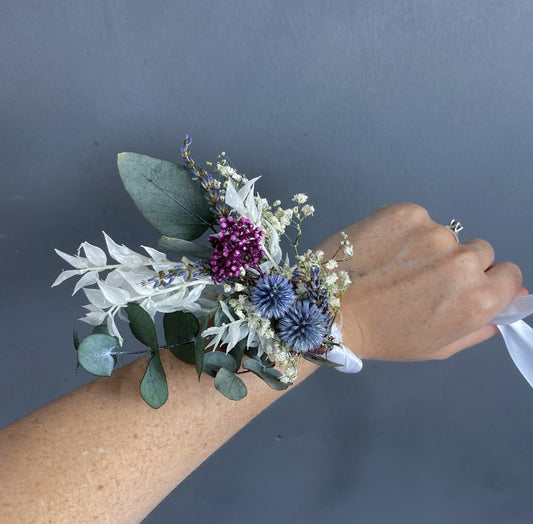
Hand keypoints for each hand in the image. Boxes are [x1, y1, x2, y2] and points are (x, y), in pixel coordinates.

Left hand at [317, 203, 523, 360]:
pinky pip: (419, 219)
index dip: (489, 280)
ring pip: (445, 234)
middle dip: (458, 264)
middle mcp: (461, 263)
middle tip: (421, 279)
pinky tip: (382, 251)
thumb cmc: (380, 334)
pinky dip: (405, 231)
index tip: (468, 285)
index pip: (509, 274)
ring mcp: (433, 234)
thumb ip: (481, 324)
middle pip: (480, 251)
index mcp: (477, 300)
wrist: (328, 310)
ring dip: (428, 247)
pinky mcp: (406, 214)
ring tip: (394, 267)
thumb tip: (514, 302)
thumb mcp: (437, 345)